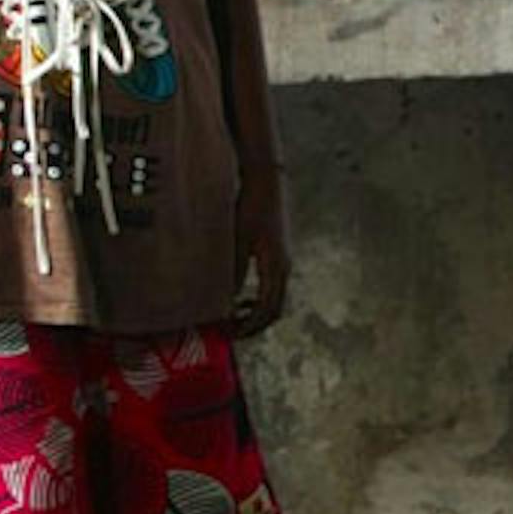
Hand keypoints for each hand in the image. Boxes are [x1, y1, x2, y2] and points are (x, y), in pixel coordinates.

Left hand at [231, 161, 289, 339]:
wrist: (267, 178)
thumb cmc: (252, 205)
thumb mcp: (238, 239)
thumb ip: (234, 270)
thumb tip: (227, 300)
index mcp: (277, 267)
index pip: (269, 310)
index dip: (251, 327)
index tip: (231, 334)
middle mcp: (285, 266)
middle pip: (275, 309)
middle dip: (255, 324)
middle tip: (231, 332)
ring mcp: (285, 259)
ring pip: (275, 297)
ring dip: (257, 311)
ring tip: (234, 316)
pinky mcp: (279, 252)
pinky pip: (272, 285)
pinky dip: (259, 296)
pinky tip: (241, 295)